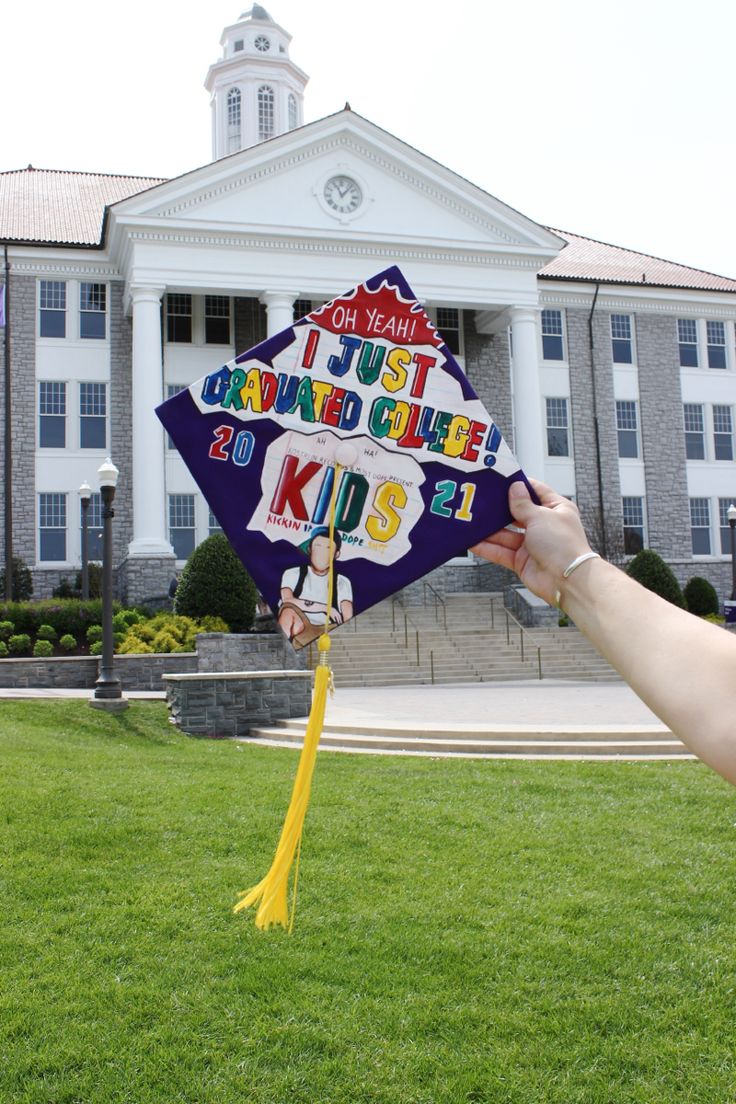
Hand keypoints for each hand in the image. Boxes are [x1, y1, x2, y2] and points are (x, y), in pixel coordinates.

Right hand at [471, 478, 591, 605]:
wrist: (566, 581)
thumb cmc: (564, 546)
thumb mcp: (541, 517)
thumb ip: (523, 504)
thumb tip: (515, 488)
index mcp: (556, 510)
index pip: (536, 492)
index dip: (520, 486)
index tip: (502, 481)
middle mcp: (544, 526)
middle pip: (517, 513)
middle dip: (500, 510)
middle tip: (481, 502)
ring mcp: (532, 544)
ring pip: (506, 534)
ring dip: (490, 530)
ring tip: (472, 522)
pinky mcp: (522, 561)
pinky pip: (501, 552)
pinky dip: (488, 548)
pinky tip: (474, 542)